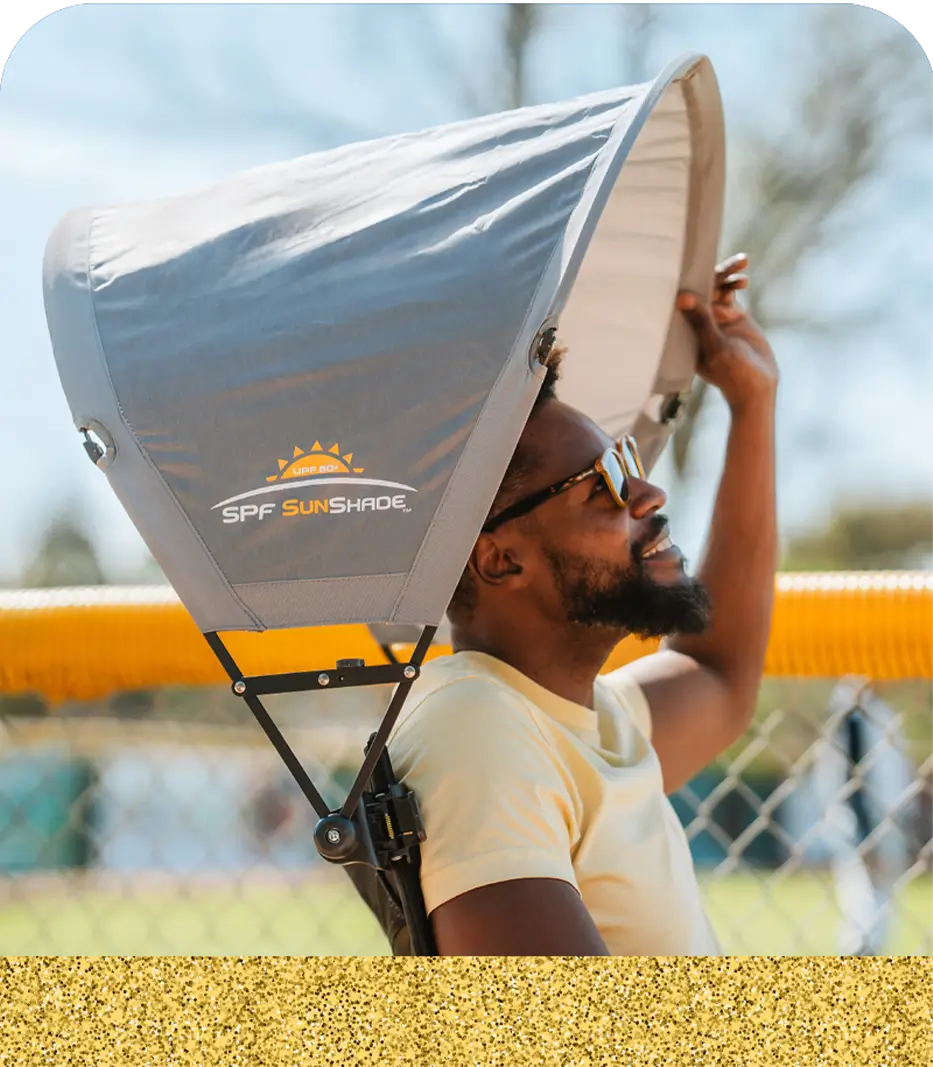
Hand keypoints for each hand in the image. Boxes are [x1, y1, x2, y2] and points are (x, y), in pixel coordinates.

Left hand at [676, 254, 777, 411]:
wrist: (757, 385)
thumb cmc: (731, 374)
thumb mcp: (715, 347)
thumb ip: (701, 322)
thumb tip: (681, 297)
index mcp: (684, 331)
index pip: (682, 300)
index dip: (688, 281)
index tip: (695, 265)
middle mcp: (696, 322)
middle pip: (699, 289)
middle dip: (713, 272)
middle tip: (729, 263)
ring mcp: (715, 317)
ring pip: (716, 288)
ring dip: (726, 274)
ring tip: (742, 263)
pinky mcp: (732, 317)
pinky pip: (730, 293)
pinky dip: (735, 282)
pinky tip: (743, 278)